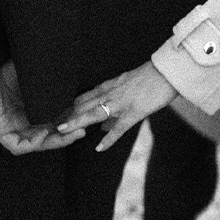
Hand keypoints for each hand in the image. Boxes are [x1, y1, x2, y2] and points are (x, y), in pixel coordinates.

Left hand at [0, 60, 85, 153]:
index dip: (67, 122)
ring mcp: (8, 125)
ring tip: (72, 133)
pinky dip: (33, 143)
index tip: (84, 116)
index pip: (51, 121)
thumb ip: (51, 83)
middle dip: (65, 135)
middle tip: (83, 130)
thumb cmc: (3, 63)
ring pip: (34, 143)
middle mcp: (19, 117)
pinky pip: (17, 146)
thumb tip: (75, 85)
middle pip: (45, 135)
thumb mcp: (35, 75)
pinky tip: (45, 132)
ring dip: (54, 141)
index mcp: (28, 105)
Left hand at [58, 61, 177, 151]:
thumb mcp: (129, 86)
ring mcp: (120, 103)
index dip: (69, 109)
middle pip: (82, 105)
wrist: (168, 71)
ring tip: (61, 131)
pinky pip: (118, 128)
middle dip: (66, 116)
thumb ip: (115, 102)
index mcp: (109, 86)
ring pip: (93, 114)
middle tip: (51, 126)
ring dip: (76, 123)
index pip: (83, 98)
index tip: (57, 118)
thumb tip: (105, 122)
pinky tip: (99, 148)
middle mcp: (110, 93)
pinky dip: (108, 139)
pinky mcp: (133, 112)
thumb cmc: (151, 78)